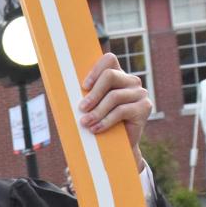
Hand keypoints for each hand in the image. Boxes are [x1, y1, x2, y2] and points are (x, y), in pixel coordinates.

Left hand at [79, 53, 150, 170]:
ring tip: (85, 123)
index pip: (109, 60)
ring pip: (114, 96)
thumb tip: (61, 90)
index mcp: (118, 75)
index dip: (95, 70)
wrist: (118, 146)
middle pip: (110, 76)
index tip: (84, 86)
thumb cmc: (101, 122)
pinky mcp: (145, 107)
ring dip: (97, 111)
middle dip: (93, 93)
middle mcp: (131, 81)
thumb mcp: (92, 106)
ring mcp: (140, 93)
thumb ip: (85, 95)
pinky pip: (121, 111)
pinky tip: (96, 129)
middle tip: (81, 108)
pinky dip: (106, 121)